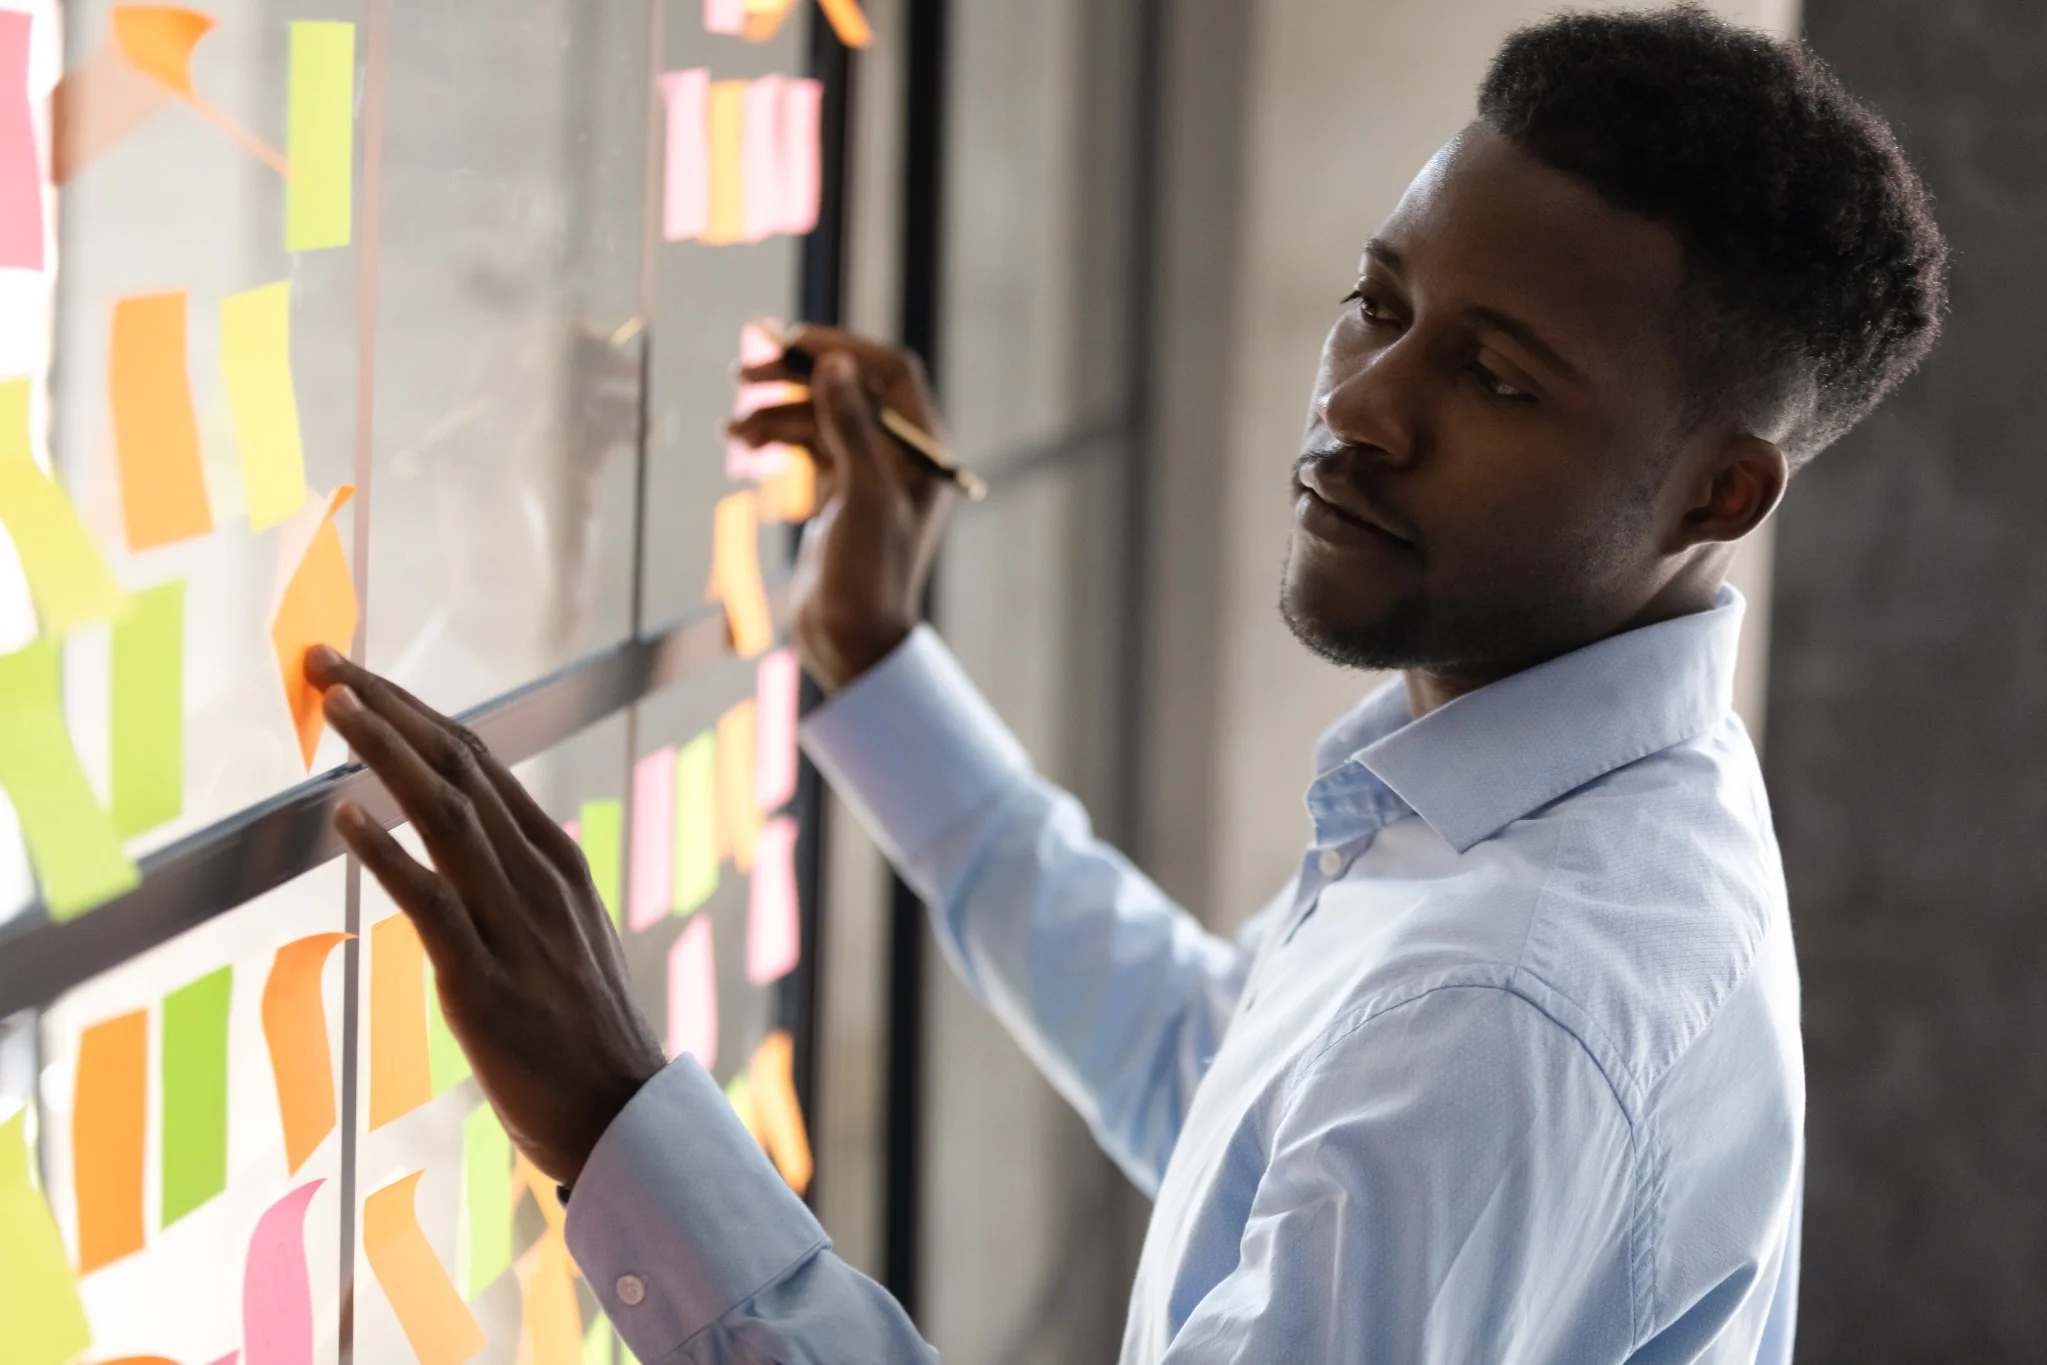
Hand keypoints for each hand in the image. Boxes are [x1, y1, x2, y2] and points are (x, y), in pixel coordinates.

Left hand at [308, 645, 667, 1185]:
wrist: (623, 1114)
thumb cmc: (586, 1032)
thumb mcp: (563, 933)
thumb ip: (521, 881)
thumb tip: (475, 841)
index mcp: (557, 858)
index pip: (478, 759)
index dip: (413, 709)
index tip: (359, 675)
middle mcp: (539, 875)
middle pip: (458, 766)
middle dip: (388, 705)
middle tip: (325, 661)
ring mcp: (515, 924)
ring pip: (447, 814)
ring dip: (385, 751)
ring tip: (335, 706)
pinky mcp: (483, 980)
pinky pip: (431, 901)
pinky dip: (386, 851)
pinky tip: (343, 816)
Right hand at [726, 325, 951, 692]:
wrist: (852, 641)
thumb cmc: (871, 573)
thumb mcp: (864, 494)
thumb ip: (850, 426)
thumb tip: (834, 364)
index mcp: (922, 450)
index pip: (888, 373)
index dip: (841, 349)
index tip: (791, 342)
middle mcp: (899, 455)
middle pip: (847, 389)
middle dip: (795, 379)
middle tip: (743, 375)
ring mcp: (866, 473)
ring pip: (818, 418)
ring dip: (774, 413)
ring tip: (732, 429)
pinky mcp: (837, 495)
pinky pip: (805, 447)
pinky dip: (774, 439)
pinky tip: (741, 442)